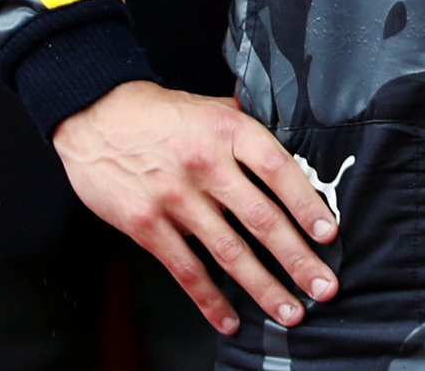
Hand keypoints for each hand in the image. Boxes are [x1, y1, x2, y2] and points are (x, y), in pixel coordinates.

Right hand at [54, 80, 339, 336]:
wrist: (96, 117)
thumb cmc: (161, 113)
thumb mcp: (211, 105)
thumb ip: (248, 125)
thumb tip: (291, 138)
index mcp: (229, 131)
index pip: (278, 170)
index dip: (306, 204)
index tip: (328, 233)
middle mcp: (207, 166)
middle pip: (261, 218)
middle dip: (296, 258)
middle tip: (323, 285)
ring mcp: (176, 198)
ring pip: (229, 251)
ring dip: (263, 286)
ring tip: (289, 311)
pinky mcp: (146, 226)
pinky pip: (185, 269)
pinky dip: (209, 299)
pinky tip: (229, 319)